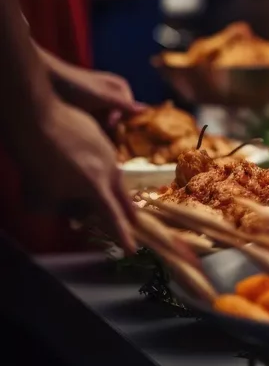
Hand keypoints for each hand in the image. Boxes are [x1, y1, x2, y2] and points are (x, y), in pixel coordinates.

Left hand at [24, 102, 136, 250]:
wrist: (39, 116)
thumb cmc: (38, 159)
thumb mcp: (38, 196)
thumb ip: (54, 211)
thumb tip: (63, 214)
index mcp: (97, 188)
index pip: (114, 219)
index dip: (123, 236)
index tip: (132, 249)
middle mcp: (110, 170)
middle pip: (122, 197)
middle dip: (127, 212)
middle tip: (133, 223)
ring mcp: (107, 151)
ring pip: (113, 177)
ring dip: (108, 190)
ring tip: (98, 196)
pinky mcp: (99, 138)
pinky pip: (104, 160)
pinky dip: (97, 170)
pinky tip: (79, 167)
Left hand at [44, 53, 140, 127]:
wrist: (45, 80)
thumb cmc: (75, 85)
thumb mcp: (102, 96)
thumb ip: (124, 104)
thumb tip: (146, 110)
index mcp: (121, 88)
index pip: (133, 112)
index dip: (127, 123)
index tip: (113, 132)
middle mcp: (113, 95)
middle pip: (122, 118)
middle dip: (116, 129)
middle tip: (105, 139)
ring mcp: (99, 103)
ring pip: (109, 122)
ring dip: (104, 131)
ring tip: (95, 136)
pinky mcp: (87, 110)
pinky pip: (97, 124)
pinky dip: (94, 129)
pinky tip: (87, 134)